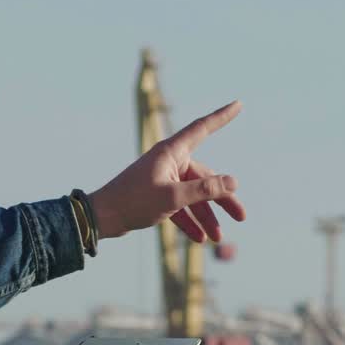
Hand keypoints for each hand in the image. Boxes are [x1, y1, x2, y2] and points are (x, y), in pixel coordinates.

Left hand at [89, 101, 246, 242]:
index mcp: (171, 152)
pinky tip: (199, 239)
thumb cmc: (135, 201)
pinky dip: (190, 221)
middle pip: (205, 177)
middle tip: (241, 217)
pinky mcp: (158, 196)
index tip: (238, 104)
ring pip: (194, 196)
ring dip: (206, 217)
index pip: (203, 128)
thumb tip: (233, 182)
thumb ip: (205, 190)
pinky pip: (181, 207)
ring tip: (217, 238)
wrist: (103, 217)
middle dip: (222, 199)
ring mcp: (164, 179)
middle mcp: (170, 162)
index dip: (222, 116)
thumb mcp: (173, 197)